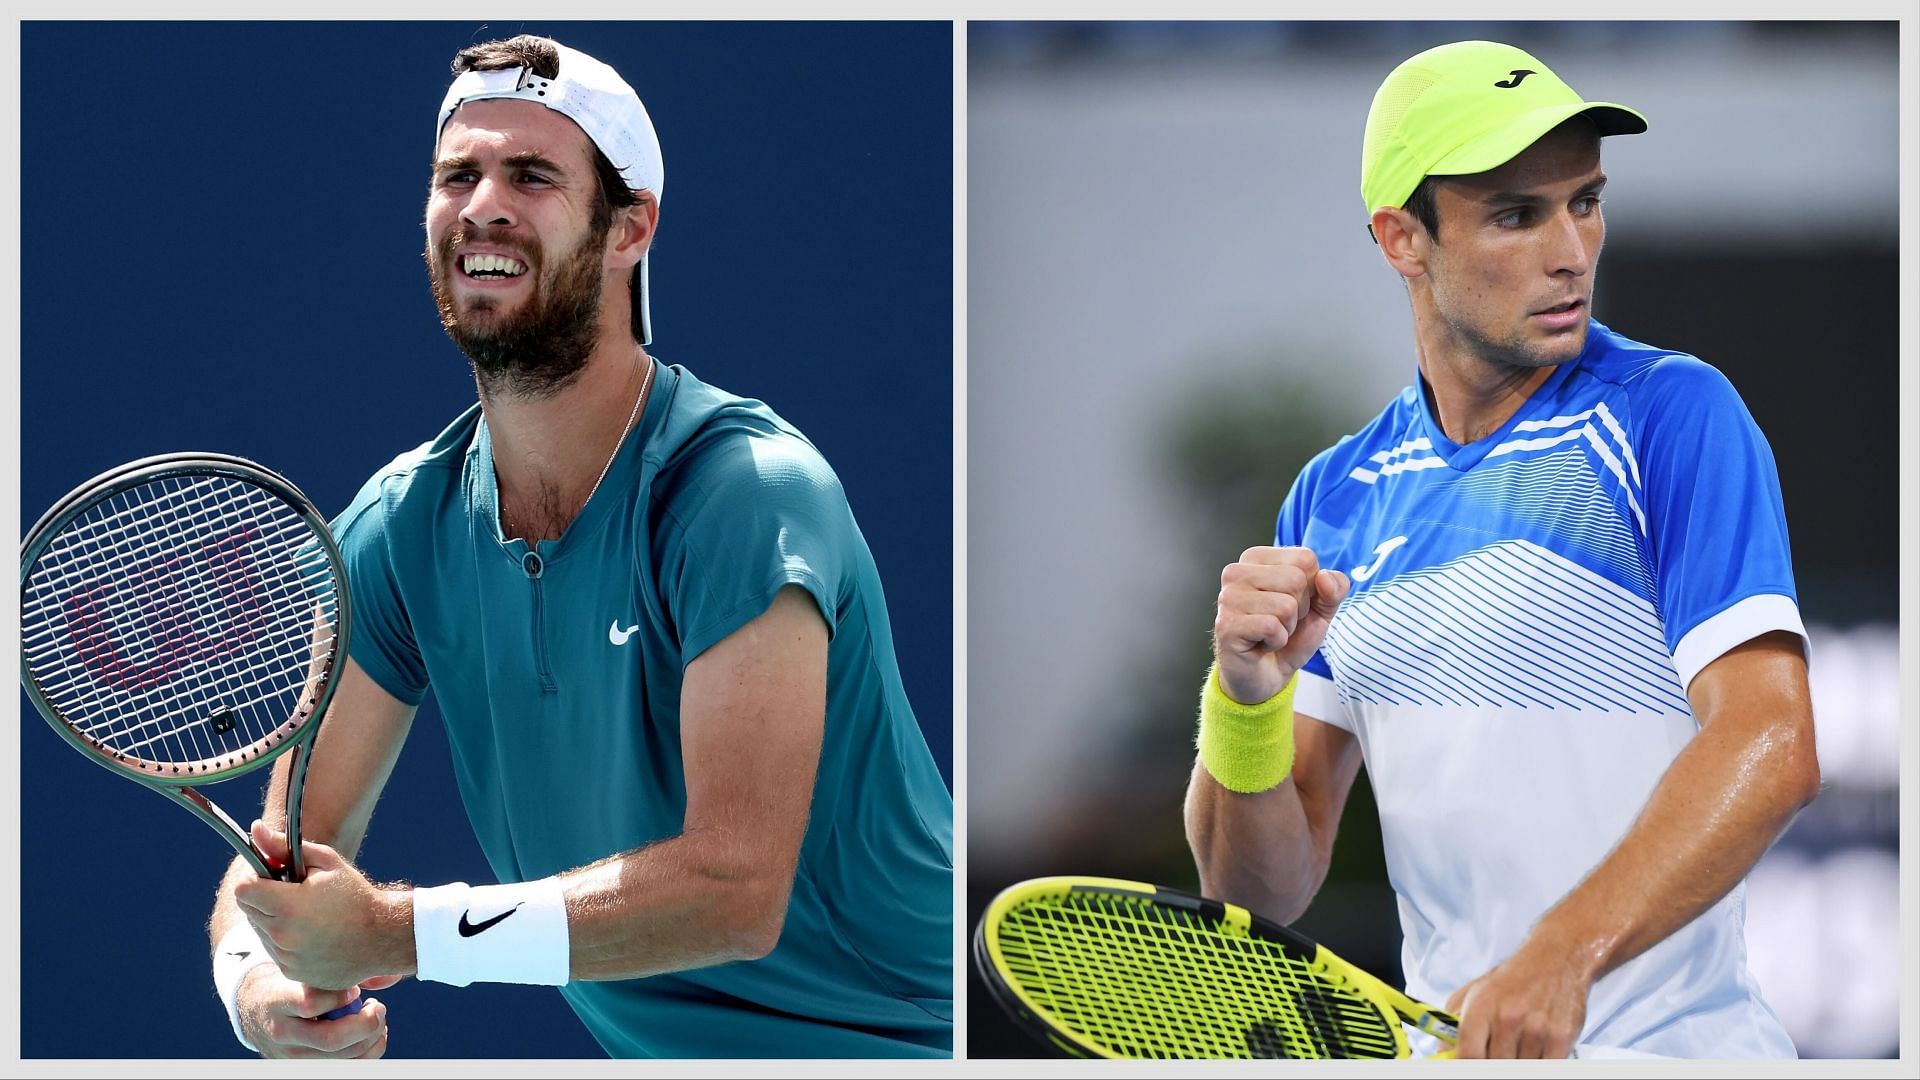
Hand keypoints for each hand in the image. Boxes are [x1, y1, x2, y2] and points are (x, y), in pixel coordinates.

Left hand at [233, 821, 413, 990]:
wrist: (384, 937)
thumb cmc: (355, 895)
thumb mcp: (326, 863)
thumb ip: (285, 847)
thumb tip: (255, 829)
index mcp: (289, 906)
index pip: (244, 890)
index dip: (257, 879)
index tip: (277, 878)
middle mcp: (283, 936)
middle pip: (249, 911)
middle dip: (265, 899)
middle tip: (295, 894)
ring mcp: (287, 958)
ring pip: (261, 932)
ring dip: (274, 921)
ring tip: (307, 916)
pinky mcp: (293, 973)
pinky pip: (275, 952)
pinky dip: (286, 942)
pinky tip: (312, 934)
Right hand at [233, 964, 396, 1058]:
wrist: (254, 1008)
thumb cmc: (288, 982)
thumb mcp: (301, 969)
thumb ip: (339, 971)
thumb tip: (393, 977)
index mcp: (276, 1001)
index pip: (310, 1003)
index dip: (340, 997)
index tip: (355, 990)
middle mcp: (281, 1032)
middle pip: (329, 1039)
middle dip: (365, 1024)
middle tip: (378, 1007)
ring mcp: (290, 1055)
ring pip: (339, 1059)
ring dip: (370, 1040)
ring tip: (377, 1019)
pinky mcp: (302, 1066)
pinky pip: (343, 1068)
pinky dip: (366, 1054)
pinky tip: (373, 1035)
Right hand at [1213, 547, 1348, 702]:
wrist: (1266, 675)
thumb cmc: (1289, 637)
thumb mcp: (1321, 609)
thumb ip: (1334, 588)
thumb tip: (1325, 577)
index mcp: (1256, 558)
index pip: (1305, 558)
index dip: (1310, 588)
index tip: (1291, 604)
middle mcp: (1236, 572)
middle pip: (1296, 579)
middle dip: (1299, 610)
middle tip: (1279, 622)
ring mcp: (1228, 598)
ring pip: (1285, 605)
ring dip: (1287, 628)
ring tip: (1270, 633)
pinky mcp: (1227, 625)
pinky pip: (1272, 627)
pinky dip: (1276, 641)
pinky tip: (1261, 644)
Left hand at [1443, 931, 1594, 1058]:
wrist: (1555, 959)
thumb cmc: (1511, 980)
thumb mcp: (1473, 992)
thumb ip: (1453, 1023)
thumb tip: (1444, 1054)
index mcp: (1481, 1006)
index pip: (1468, 1054)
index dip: (1467, 1067)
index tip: (1468, 1068)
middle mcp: (1508, 1017)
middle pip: (1495, 1065)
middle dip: (1494, 1061)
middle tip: (1498, 1050)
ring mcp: (1536, 1029)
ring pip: (1520, 1068)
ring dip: (1518, 1062)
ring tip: (1519, 1043)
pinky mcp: (1561, 1037)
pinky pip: (1545, 1067)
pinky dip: (1538, 1063)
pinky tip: (1535, 1049)